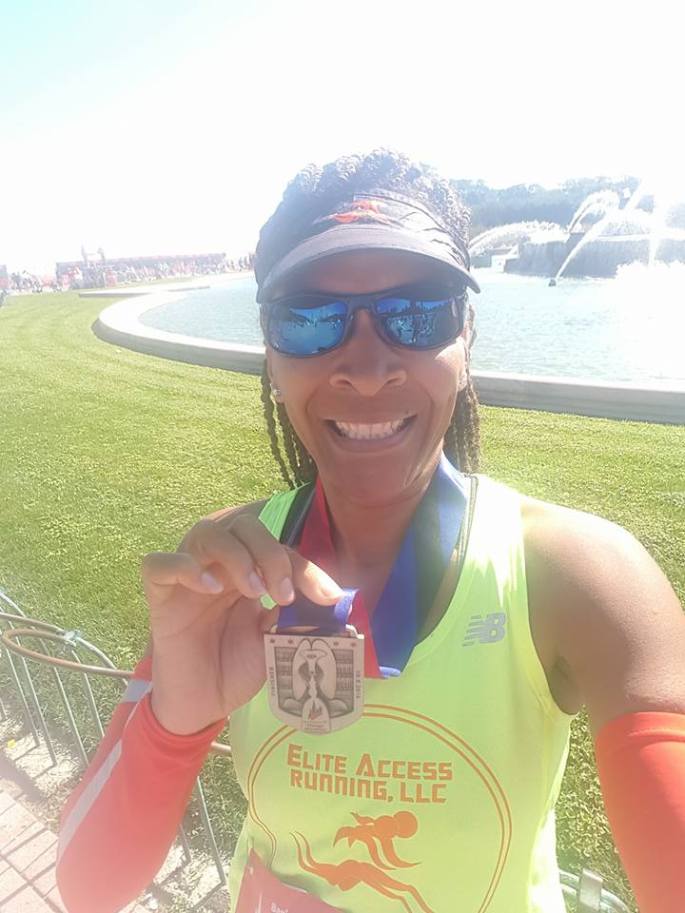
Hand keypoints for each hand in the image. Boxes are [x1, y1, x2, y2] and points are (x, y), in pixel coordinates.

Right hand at [141, 508, 341, 734]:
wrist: (203, 706)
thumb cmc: (237, 668)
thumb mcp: (275, 640)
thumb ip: (294, 615)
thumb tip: (327, 601)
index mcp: (249, 571)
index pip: (279, 549)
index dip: (306, 568)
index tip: (328, 597)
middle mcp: (220, 566)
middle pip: (244, 526)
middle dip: (271, 552)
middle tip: (282, 593)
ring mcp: (189, 578)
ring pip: (207, 532)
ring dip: (237, 554)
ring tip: (253, 590)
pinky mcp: (160, 596)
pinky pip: (158, 564)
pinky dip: (185, 567)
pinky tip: (210, 588)